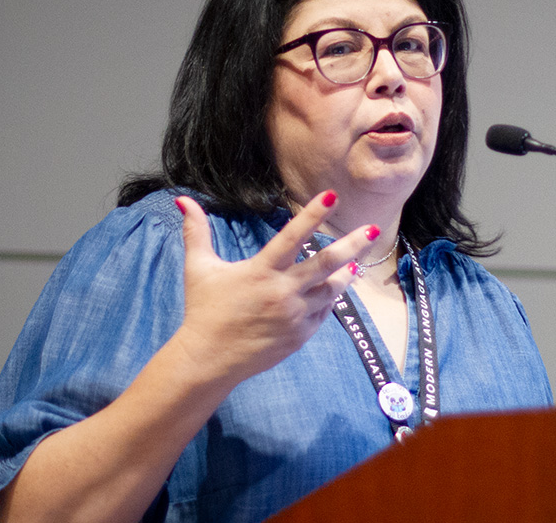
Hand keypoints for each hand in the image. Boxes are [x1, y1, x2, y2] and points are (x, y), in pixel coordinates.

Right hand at [173, 190, 377, 382]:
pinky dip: (329, 300)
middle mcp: (282, 292)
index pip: (292, 237)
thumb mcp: (198, 268)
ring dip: (346, 275)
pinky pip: (322, 314)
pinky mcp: (299, 336)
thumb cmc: (203, 310)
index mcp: (261, 272)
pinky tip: (334, 290)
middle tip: (373, 230)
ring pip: (331, 290)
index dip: (312, 215)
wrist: (208, 359)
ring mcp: (294, 316)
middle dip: (352, 245)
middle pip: (326, 264)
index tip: (331, 196)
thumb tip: (182, 199)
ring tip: (357, 262)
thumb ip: (196, 231)